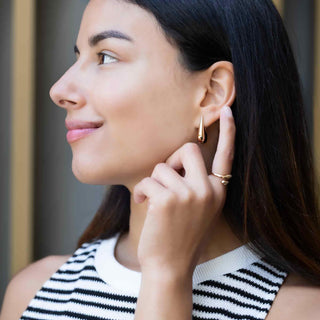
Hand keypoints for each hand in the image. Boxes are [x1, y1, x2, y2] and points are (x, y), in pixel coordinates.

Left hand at [133, 105, 235, 276]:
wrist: (170, 267)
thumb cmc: (180, 237)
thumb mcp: (198, 209)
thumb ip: (195, 184)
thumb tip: (177, 160)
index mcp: (218, 191)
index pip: (226, 156)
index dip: (229, 132)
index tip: (226, 111)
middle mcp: (208, 189)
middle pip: (188, 149)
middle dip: (172, 160)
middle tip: (165, 180)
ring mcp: (190, 194)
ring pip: (162, 167)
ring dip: (153, 182)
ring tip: (152, 201)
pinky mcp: (168, 199)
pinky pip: (148, 180)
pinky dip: (141, 191)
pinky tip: (143, 204)